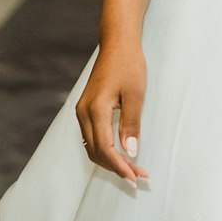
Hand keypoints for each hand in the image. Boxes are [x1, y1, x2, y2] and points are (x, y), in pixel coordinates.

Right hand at [77, 39, 150, 184]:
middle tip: (139, 176)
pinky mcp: (86, 109)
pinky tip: (121, 154)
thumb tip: (130, 152)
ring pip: (92, 147)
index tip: (136, 177)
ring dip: (111, 160)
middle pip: (96, 152)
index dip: (120, 166)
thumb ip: (131, 124)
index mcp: (95, 110)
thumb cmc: (129, 64)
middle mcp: (83, 113)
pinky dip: (106, 149)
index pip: (105, 149)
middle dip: (116, 167)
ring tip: (133, 169)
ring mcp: (82, 111)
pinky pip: (92, 137)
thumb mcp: (135, 94)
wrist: (117, 43)